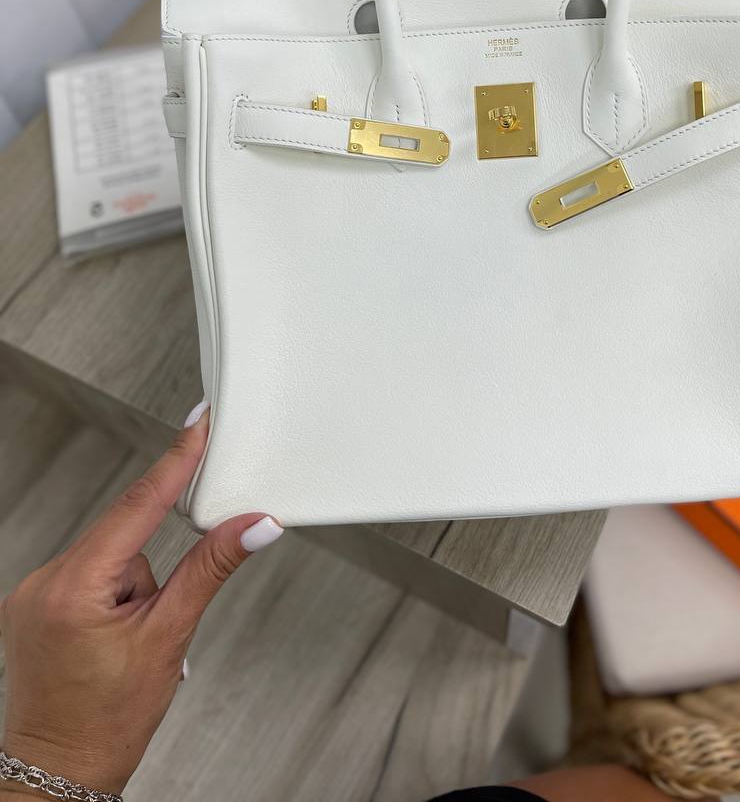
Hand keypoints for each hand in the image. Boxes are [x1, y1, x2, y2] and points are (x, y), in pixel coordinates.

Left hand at [0, 404, 283, 796]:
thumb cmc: (105, 724)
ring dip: (136, 587)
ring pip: (113, 557)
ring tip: (131, 645)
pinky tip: (114, 641)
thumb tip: (253, 524)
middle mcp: (45, 581)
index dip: (177, 460)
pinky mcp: (36, 605)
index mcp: (74, 586)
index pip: (139, 504)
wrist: (58, 776)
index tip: (199, 424)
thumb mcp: (169, 639)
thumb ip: (212, 570)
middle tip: (155, 624)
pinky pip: (92, 575)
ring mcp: (35, 593)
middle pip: (127, 534)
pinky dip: (116, 595)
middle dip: (155, 572)